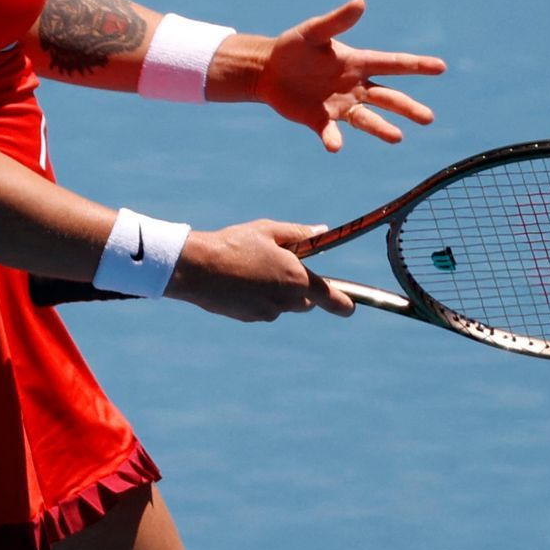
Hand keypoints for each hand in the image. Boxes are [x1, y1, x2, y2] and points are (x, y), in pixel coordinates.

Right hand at [164, 221, 354, 321]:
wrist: (197, 268)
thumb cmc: (234, 244)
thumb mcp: (269, 230)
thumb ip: (300, 234)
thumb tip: (322, 231)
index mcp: (297, 278)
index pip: (329, 296)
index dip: (343, 303)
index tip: (351, 308)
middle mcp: (286, 300)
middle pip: (305, 300)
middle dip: (299, 287)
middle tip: (279, 265)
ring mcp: (267, 312)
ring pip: (282, 304)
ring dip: (276, 291)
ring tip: (251, 268)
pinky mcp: (250, 318)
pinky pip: (262, 308)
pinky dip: (257, 298)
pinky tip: (240, 281)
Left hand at [256, 0, 445, 151]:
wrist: (268, 70)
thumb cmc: (293, 47)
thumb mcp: (313, 32)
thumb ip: (337, 21)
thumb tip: (361, 2)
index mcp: (358, 62)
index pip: (393, 63)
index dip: (417, 65)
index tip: (441, 67)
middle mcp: (355, 86)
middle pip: (388, 97)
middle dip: (408, 107)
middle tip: (429, 118)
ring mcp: (340, 105)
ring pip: (367, 118)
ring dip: (382, 128)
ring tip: (397, 137)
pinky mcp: (321, 120)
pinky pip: (331, 132)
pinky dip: (333, 139)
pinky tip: (335, 146)